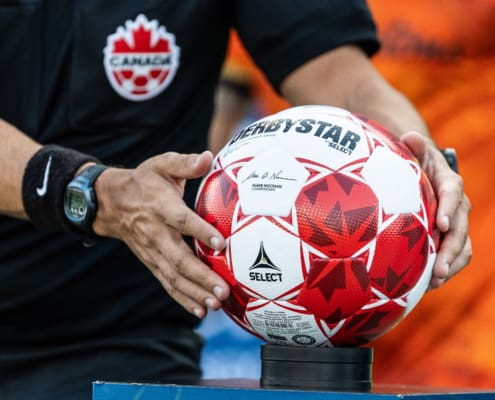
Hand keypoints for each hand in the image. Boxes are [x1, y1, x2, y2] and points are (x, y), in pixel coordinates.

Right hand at [93, 151, 229, 317]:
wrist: (110, 203)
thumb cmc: (144, 181)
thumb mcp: (161, 165)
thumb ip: (185, 163)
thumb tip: (209, 157)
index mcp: (161, 207)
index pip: (181, 220)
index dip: (201, 232)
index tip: (221, 243)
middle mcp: (156, 233)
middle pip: (179, 258)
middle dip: (201, 276)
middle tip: (223, 290)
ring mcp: (152, 252)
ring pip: (173, 276)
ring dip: (195, 292)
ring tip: (217, 304)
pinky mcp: (152, 262)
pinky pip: (167, 283)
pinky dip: (183, 298)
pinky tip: (200, 310)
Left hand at [401, 132, 471, 287]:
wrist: (419, 176)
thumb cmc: (412, 164)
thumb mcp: (412, 152)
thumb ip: (413, 147)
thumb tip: (410, 137)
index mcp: (447, 181)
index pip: (453, 192)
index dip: (450, 207)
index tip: (442, 224)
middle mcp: (457, 204)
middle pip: (460, 227)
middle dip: (451, 248)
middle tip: (437, 268)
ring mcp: (456, 223)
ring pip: (462, 246)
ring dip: (450, 264)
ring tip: (434, 281)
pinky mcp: (449, 237)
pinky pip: (454, 255)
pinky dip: (445, 269)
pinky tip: (428, 284)